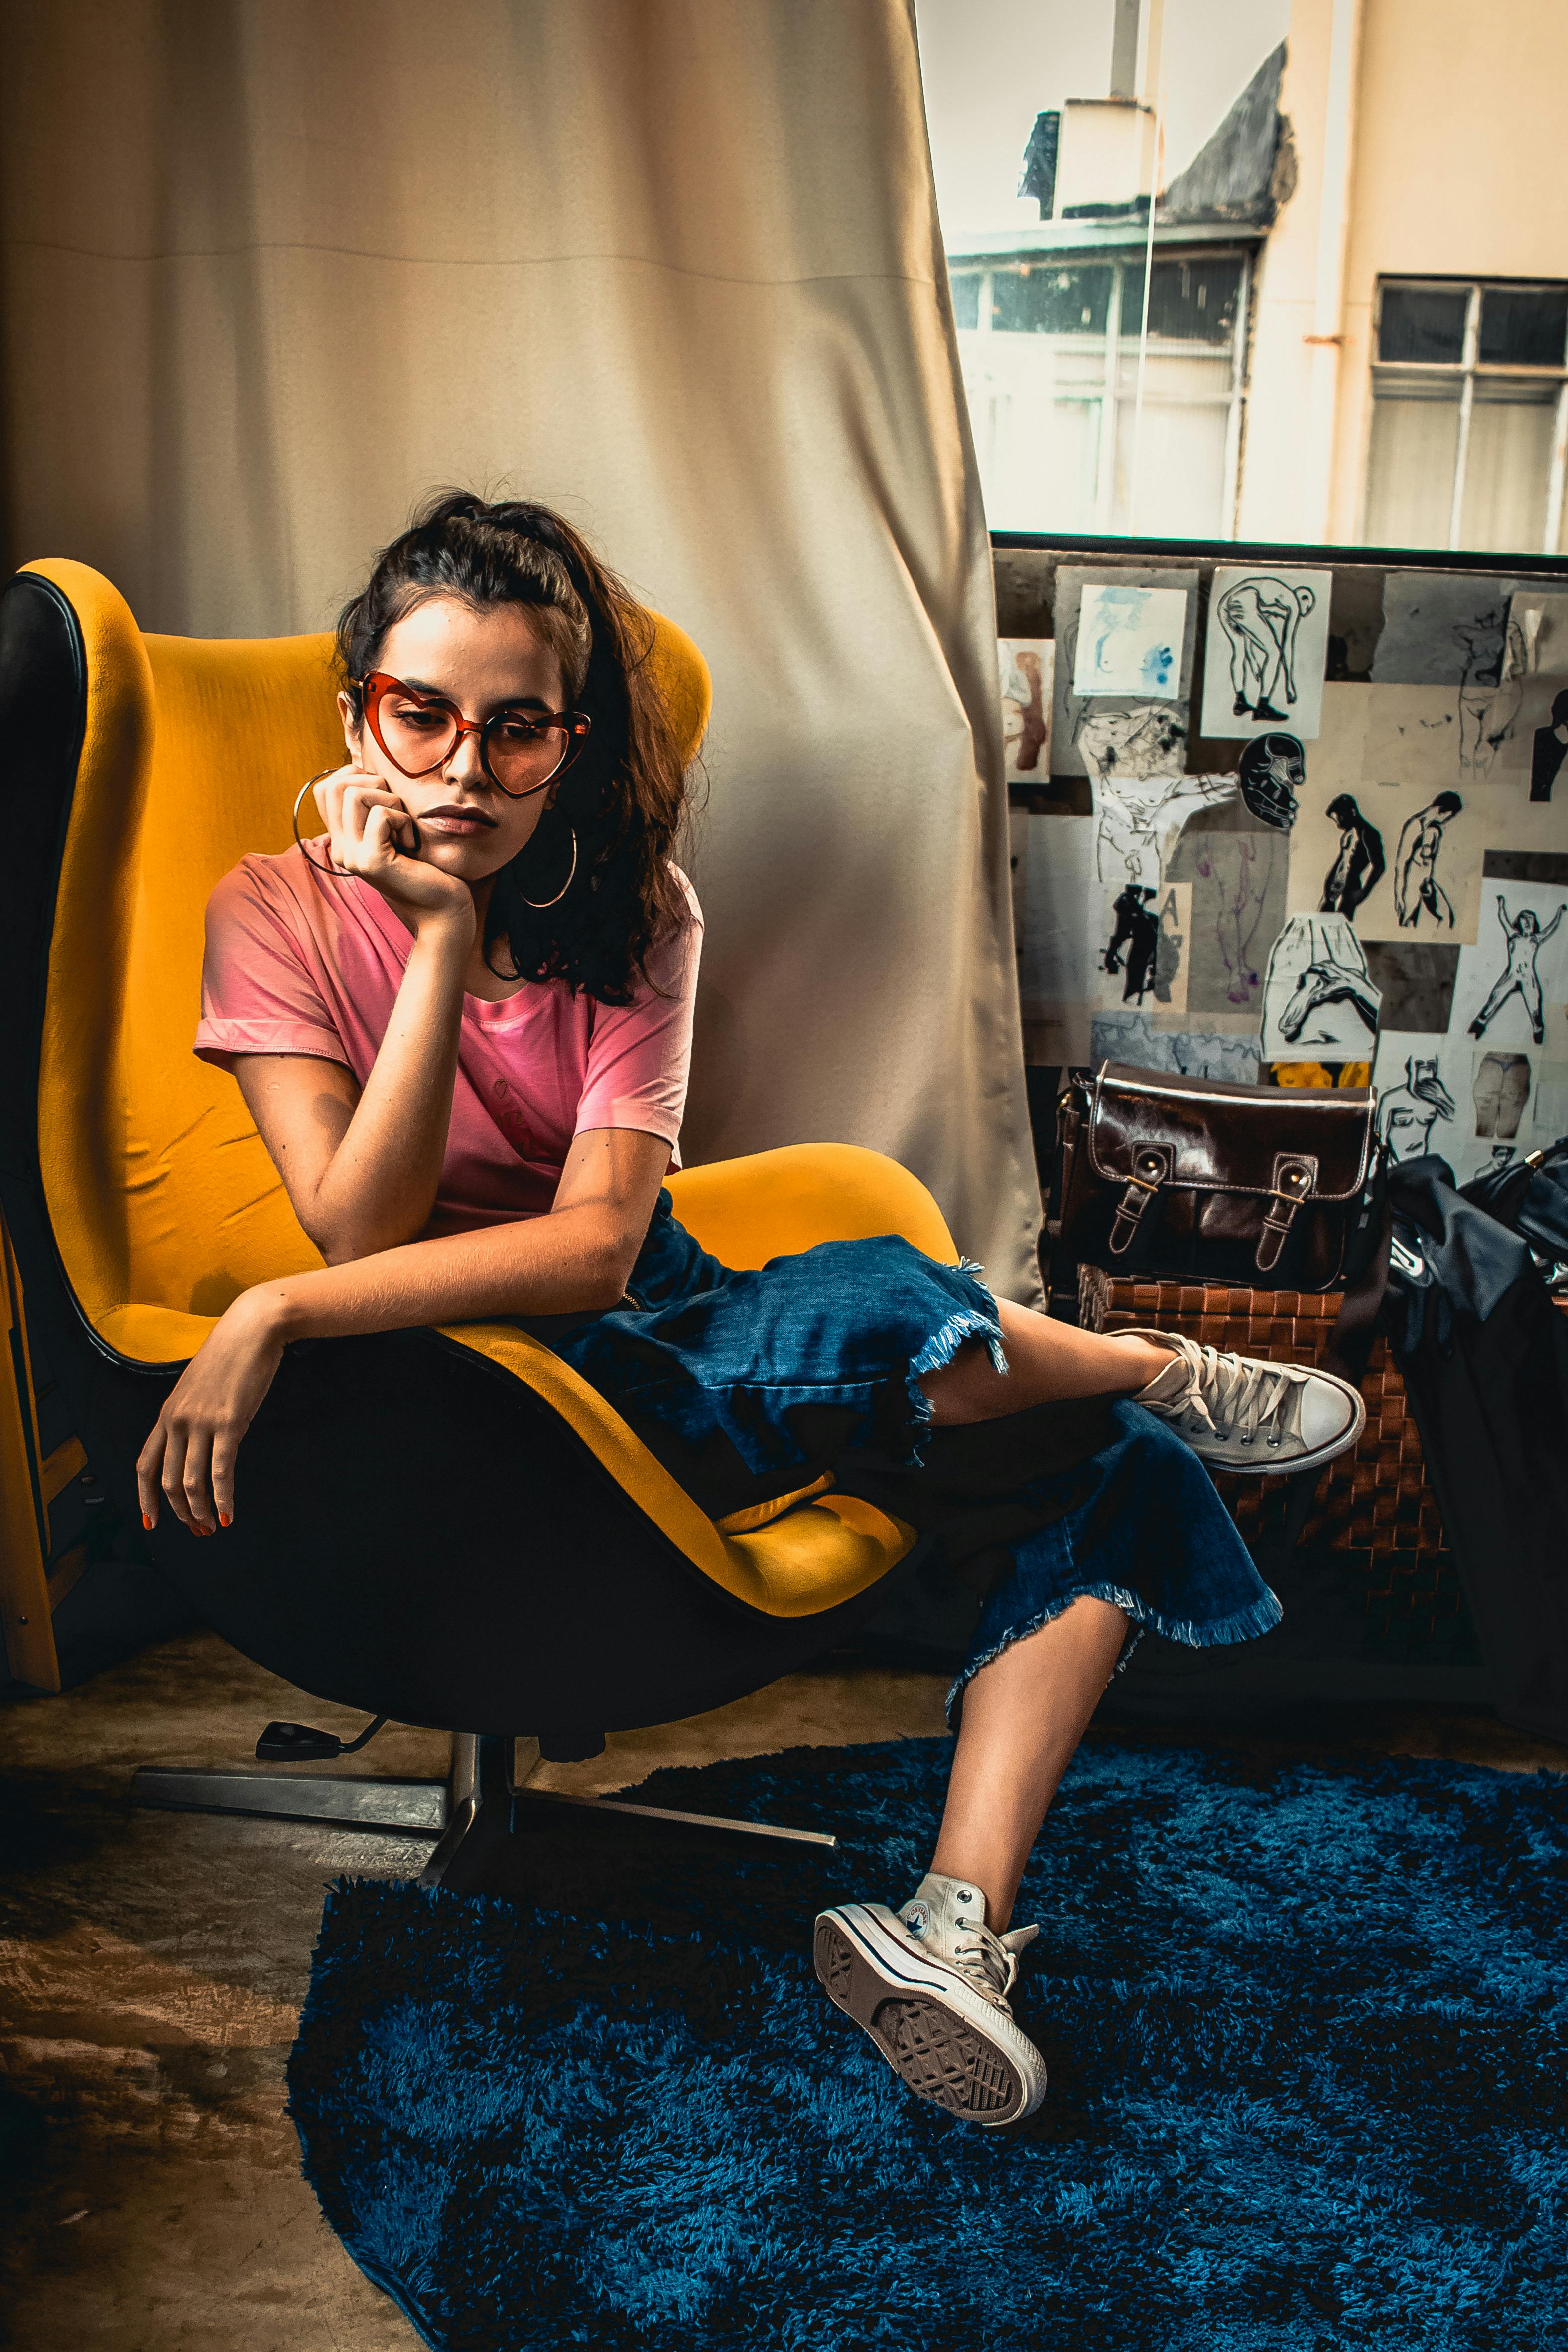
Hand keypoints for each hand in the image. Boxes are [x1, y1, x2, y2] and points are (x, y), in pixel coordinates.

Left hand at [136, 1292, 288, 1535]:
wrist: (252, 1329)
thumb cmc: (231, 1356)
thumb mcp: (199, 1387)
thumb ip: (192, 1414)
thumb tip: (198, 1441)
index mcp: (167, 1412)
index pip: (145, 1464)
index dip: (145, 1497)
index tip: (152, 1521)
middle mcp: (178, 1420)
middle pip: (168, 1480)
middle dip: (181, 1513)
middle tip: (197, 1530)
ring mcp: (202, 1421)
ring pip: (191, 1481)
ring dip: (200, 1511)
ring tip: (212, 1527)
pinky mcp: (229, 1422)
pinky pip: (220, 1471)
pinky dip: (223, 1499)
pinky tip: (228, 1515)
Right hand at [312, 764, 475, 936]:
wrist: (443, 908)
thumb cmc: (425, 864)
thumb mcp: (394, 829)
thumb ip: (373, 805)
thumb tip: (362, 769)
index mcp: (341, 840)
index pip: (323, 789)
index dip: (355, 777)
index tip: (384, 796)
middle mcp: (340, 849)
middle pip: (334, 786)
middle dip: (372, 784)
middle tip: (396, 810)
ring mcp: (351, 857)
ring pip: (354, 795)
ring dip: (390, 801)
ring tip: (404, 829)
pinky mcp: (371, 861)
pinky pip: (380, 814)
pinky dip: (403, 820)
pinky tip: (411, 845)